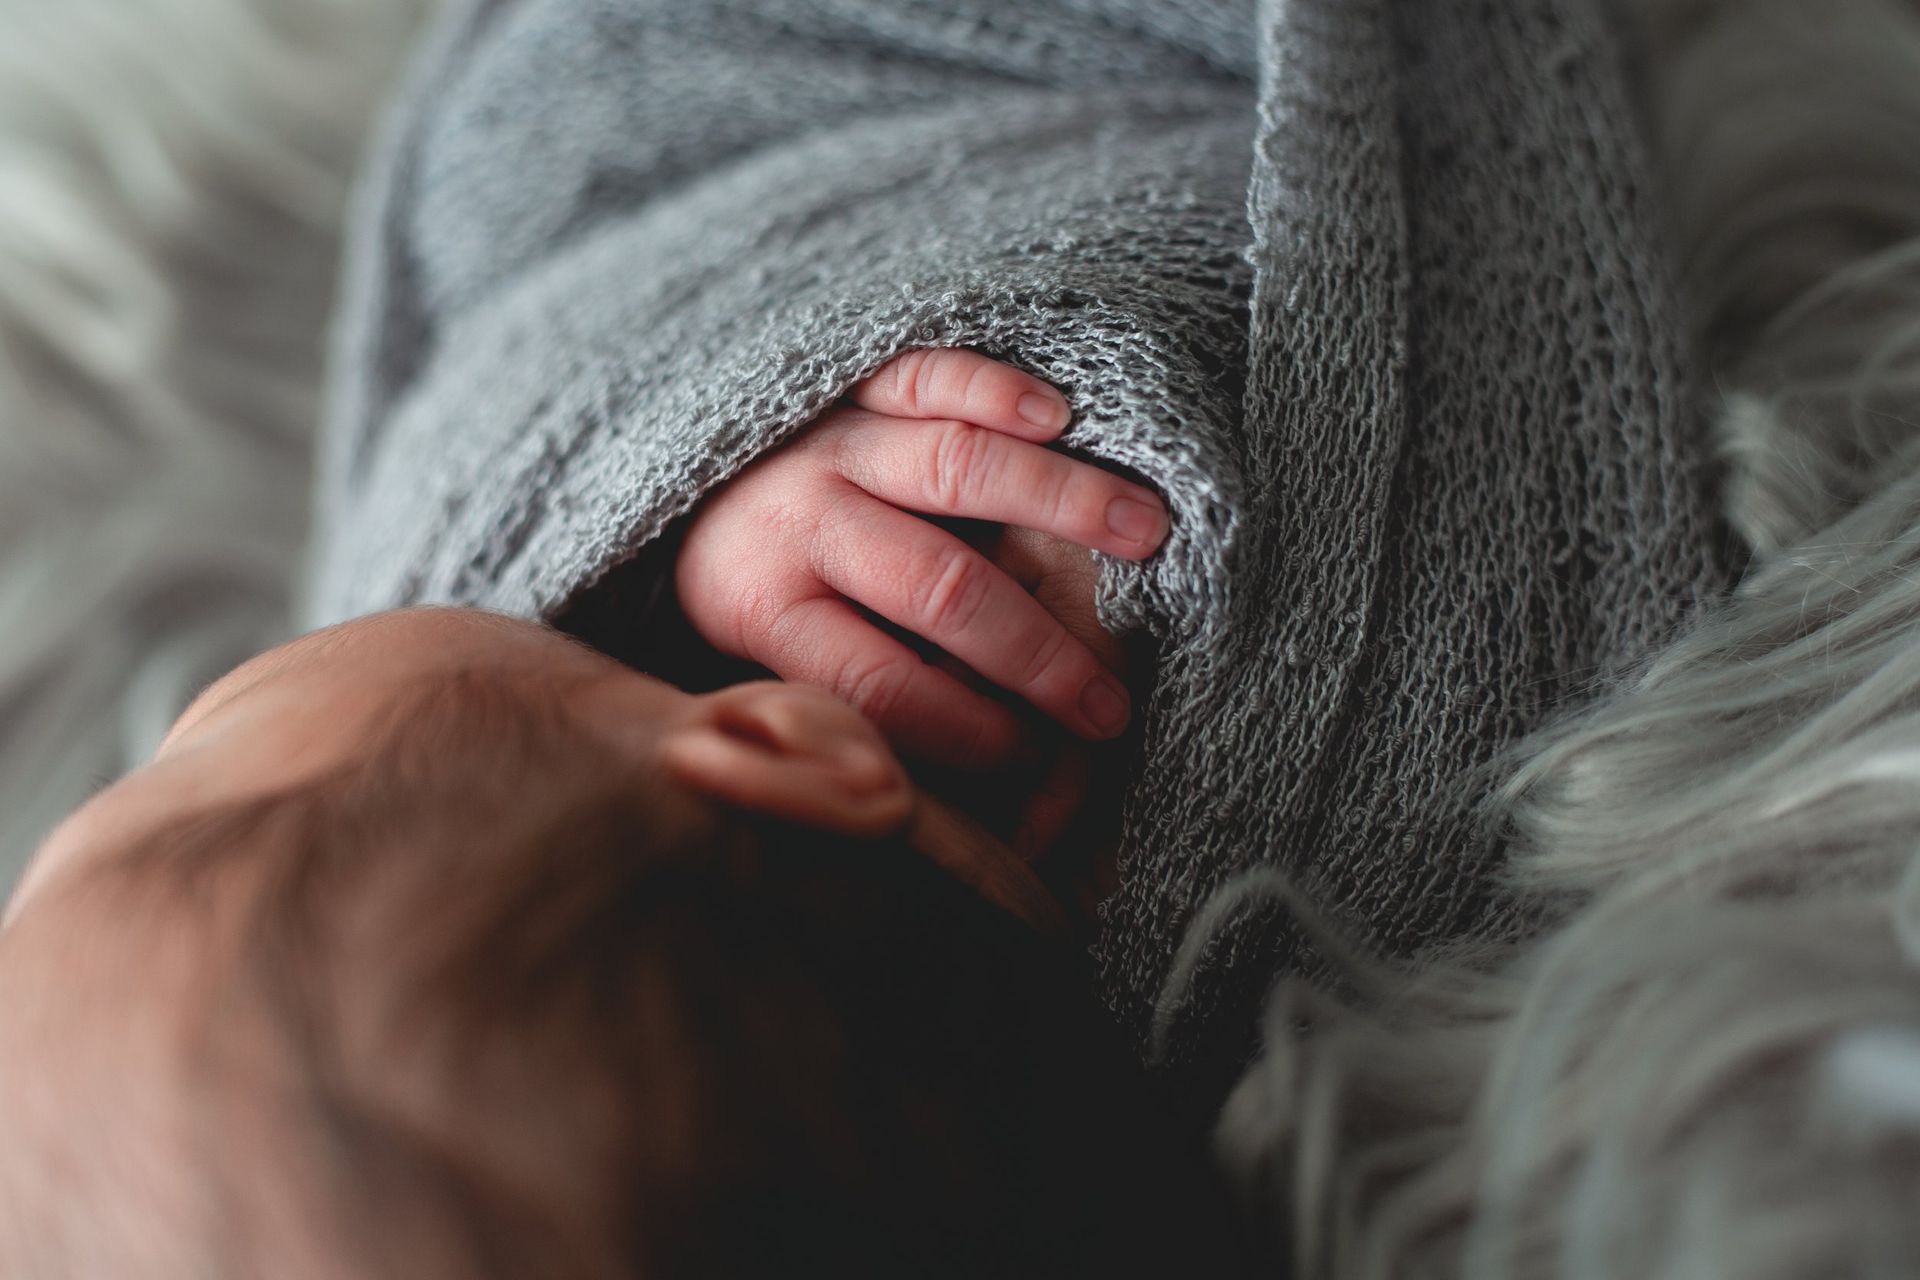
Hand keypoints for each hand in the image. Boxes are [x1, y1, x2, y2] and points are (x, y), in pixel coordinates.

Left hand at [674, 348, 1167, 766]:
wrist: (666, 470)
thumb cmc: (748, 589)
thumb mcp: (759, 661)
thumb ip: (850, 705)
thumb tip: (964, 810)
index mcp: (765, 604)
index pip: (876, 682)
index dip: (963, 728)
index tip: (1034, 761)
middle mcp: (803, 516)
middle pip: (936, 586)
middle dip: (1034, 654)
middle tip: (1110, 707)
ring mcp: (834, 438)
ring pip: (954, 466)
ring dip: (1061, 500)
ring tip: (1146, 535)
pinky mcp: (855, 376)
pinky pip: (926, 373)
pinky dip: (990, 388)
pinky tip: (1055, 415)